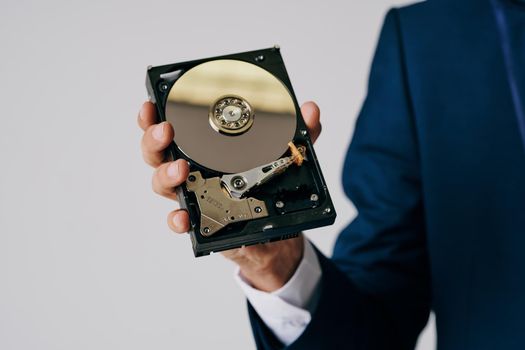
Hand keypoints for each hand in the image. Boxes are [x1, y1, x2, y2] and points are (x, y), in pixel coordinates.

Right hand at [138, 101, 321, 291]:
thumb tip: (310, 110)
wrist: (275, 233)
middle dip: (154, 139)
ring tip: (179, 169)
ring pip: (163, 183)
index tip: (153, 103)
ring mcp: (193, 195)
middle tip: (166, 130)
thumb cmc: (269, 189)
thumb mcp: (285, 158)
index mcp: (204, 148)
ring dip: (165, 174)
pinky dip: (177, 219)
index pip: (174, 127)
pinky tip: (183, 216)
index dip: (157, 115)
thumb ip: (296, 136)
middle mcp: (191, 170)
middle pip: (157, 152)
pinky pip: (179, 221)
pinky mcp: (200, 221)